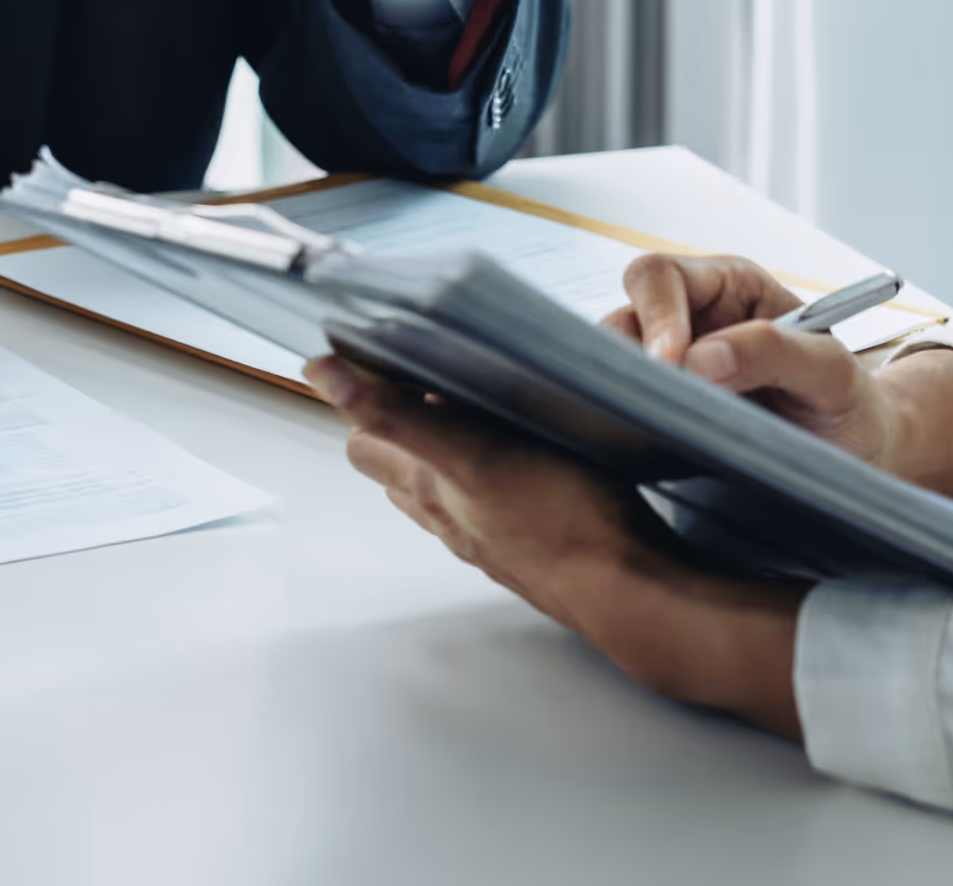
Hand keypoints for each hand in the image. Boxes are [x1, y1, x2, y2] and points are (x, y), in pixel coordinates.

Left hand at [305, 355, 805, 737]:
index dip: (367, 401)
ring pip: (448, 492)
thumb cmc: (559, 520)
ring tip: (483, 419)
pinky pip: (495, 512)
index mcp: (428, 487)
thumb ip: (395, 415)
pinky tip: (530, 468)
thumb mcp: (469, 452)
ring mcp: (491, 538)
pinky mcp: (533, 549)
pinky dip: (494, 487)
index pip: (366, 441)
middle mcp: (450, 518)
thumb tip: (323, 375)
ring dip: (450, 457)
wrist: (630, 592)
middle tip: (436, 384)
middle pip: (400, 468)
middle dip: (403, 426)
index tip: (384, 361)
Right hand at [602, 254, 952, 499]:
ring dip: (631, 390)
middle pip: (623, 315)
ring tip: (670, 424)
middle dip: (631, 356)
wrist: (857, 455)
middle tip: (660, 402)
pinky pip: (624, 399)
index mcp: (729, 287)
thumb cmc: (850, 404)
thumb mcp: (832, 374)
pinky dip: (631, 416)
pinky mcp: (661, 405)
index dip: (655, 315)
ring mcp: (672, 362)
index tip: (670, 366)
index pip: (660, 276)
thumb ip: (776, 354)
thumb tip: (701, 360)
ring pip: (614, 360)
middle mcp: (690, 317)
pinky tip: (659, 438)